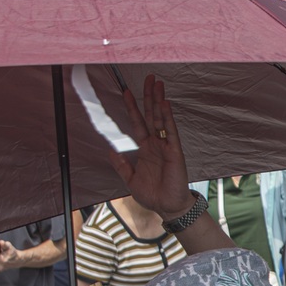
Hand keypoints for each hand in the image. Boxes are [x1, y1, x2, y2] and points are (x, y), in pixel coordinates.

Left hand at [108, 74, 194, 220]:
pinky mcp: (175, 151)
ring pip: (161, 118)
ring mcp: (166, 146)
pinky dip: (168, 117)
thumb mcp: (130, 179)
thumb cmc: (153, 195)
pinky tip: (165, 104)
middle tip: (148, 78)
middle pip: (151, 114)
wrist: (167, 207)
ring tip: (157, 84)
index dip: (132, 107)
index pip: (137, 123)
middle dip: (148, 96)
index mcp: (145, 148)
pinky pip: (170, 131)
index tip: (125, 92)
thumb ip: (121, 165)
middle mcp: (156, 143)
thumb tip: (110, 151)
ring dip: (158, 101)